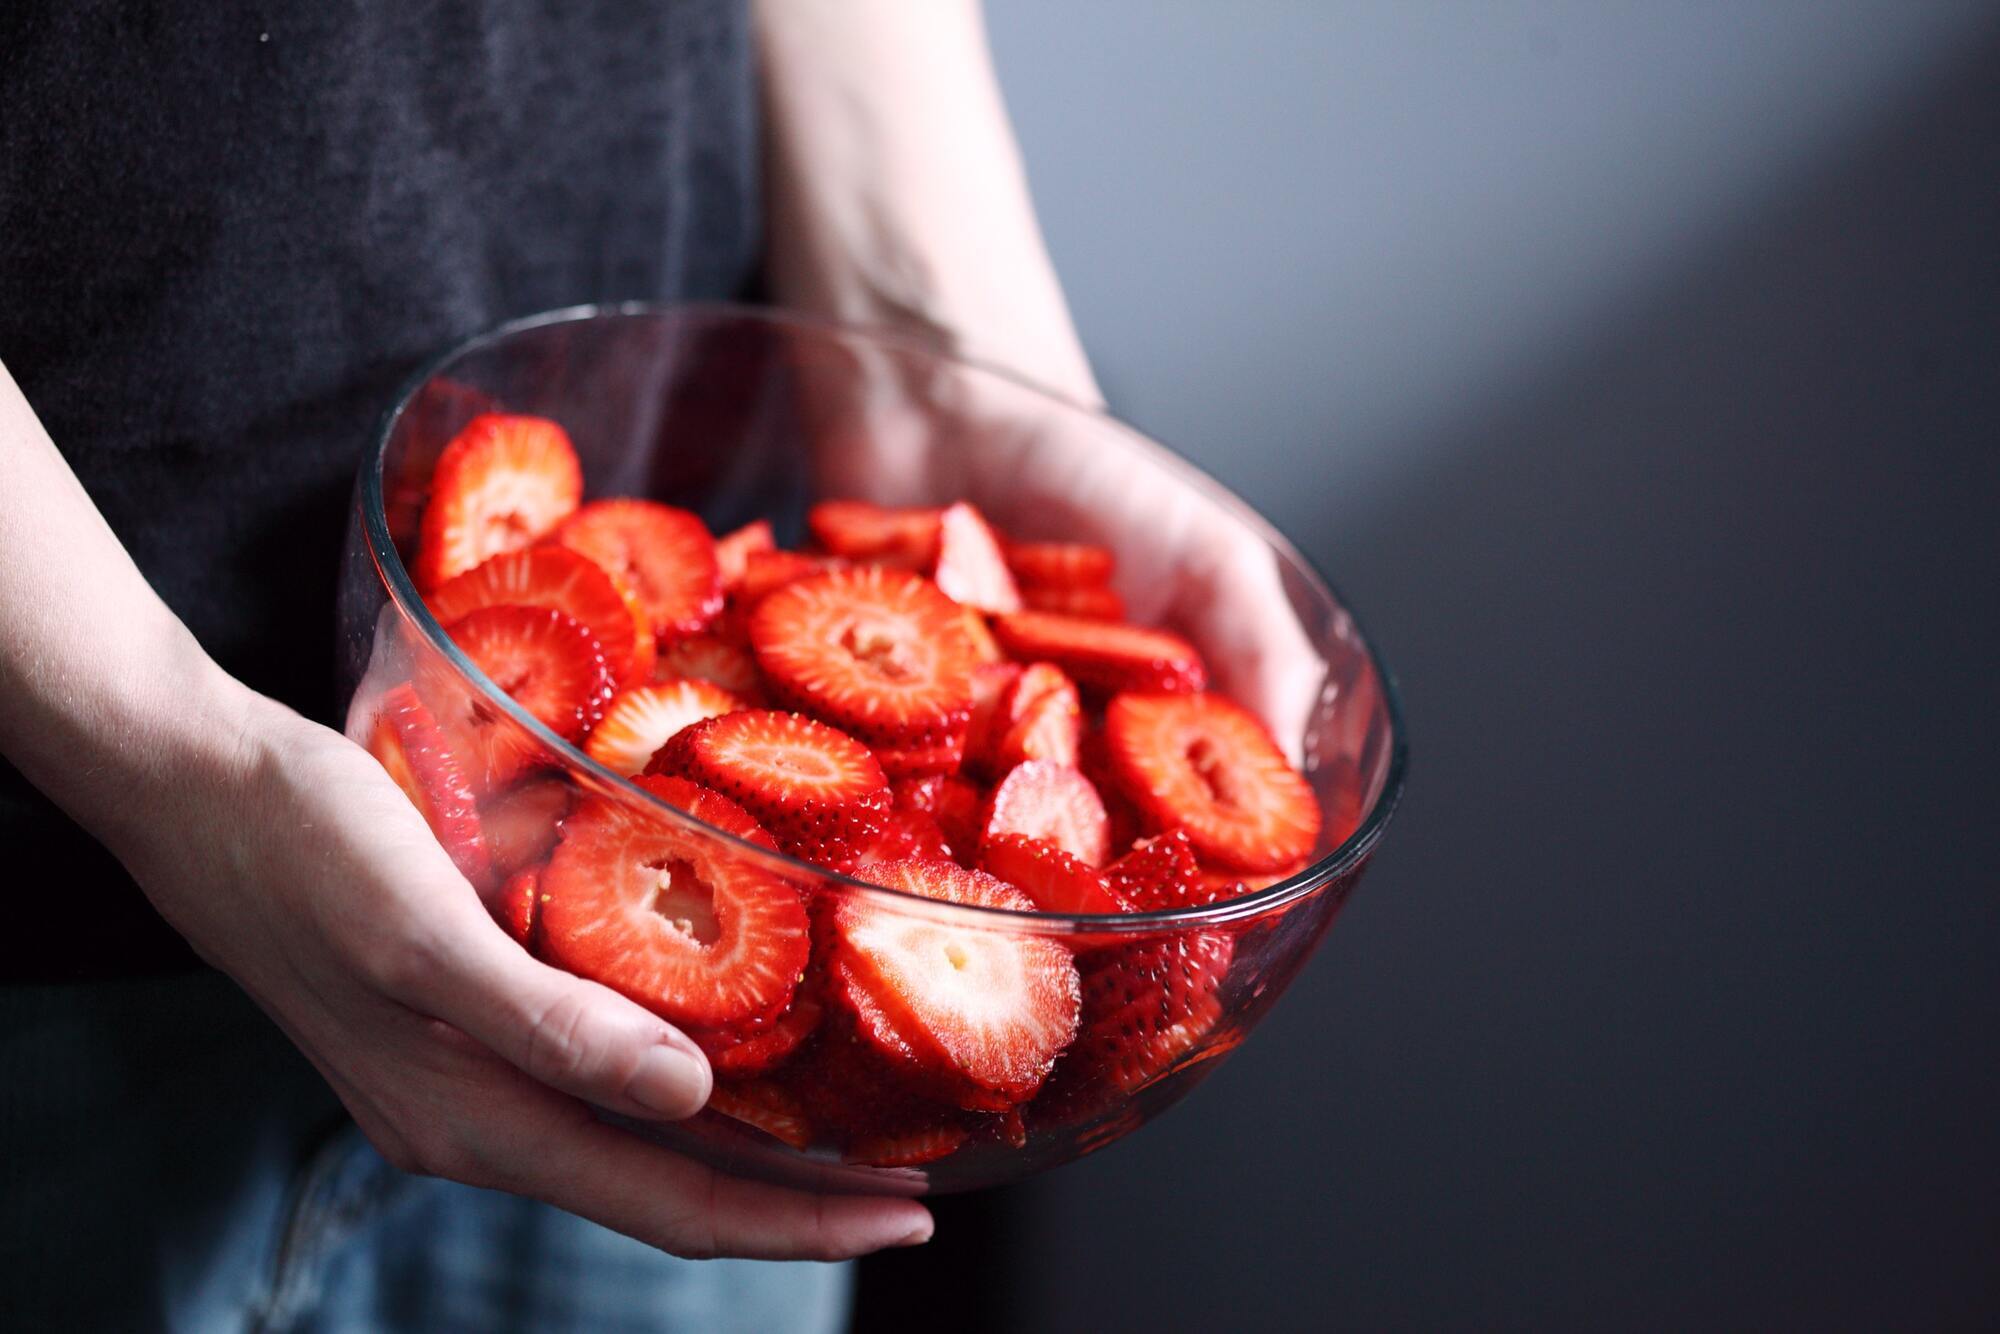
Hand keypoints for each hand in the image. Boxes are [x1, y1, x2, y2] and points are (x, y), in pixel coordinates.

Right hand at [118, 682, 931, 1260]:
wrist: (193, 787)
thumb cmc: (304, 842)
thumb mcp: (420, 932)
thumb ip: (548, 1027)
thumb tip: (688, 1101)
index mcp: (472, 1119)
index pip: (669, 1203)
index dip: (795, 1222)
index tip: (908, 1214)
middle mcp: (475, 1120)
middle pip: (665, 1191)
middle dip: (794, 1202)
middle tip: (914, 1186)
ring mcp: (463, 1081)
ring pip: (633, 1146)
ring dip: (745, 1156)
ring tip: (848, 1133)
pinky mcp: (459, 1028)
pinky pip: (594, 1087)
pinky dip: (679, 1090)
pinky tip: (726, 1052)